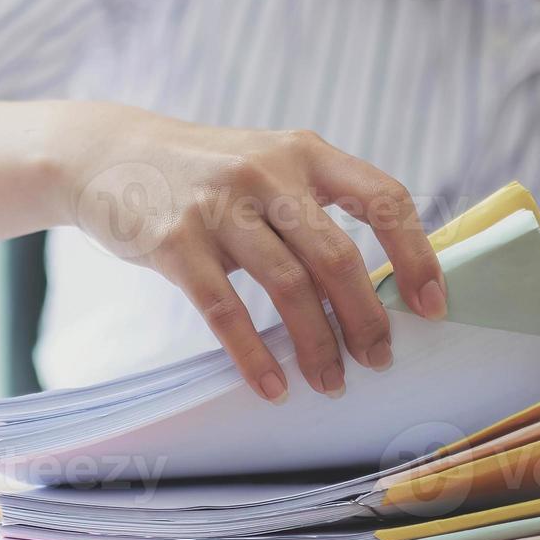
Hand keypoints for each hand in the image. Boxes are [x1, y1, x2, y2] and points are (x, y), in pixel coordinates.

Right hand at [58, 103, 447, 402]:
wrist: (107, 153)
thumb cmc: (206, 172)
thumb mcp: (269, 162)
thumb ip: (318, 203)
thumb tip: (386, 279)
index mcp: (305, 153)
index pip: (383, 199)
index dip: (416, 255)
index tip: (432, 307)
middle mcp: (267, 173)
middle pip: (337, 256)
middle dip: (366, 318)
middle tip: (380, 361)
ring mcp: (218, 206)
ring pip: (287, 287)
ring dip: (317, 345)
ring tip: (330, 383)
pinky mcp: (174, 241)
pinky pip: (224, 310)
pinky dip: (253, 356)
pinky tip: (272, 387)